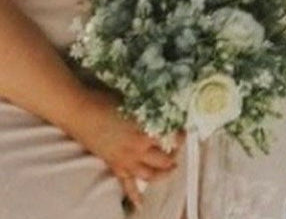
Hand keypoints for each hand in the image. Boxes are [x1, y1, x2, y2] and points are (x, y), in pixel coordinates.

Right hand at [69, 86, 179, 209]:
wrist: (81, 112)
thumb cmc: (107, 101)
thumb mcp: (134, 103)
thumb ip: (149, 111)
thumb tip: (164, 110)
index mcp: (144, 132)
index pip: (171, 138)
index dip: (179, 134)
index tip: (184, 129)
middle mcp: (137, 150)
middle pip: (164, 159)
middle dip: (174, 154)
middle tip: (178, 147)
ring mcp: (125, 161)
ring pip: (149, 175)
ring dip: (162, 174)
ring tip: (171, 169)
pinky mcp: (114, 166)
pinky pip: (126, 185)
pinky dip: (134, 195)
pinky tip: (140, 204)